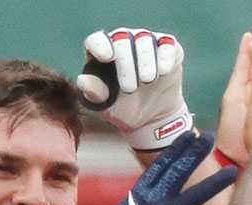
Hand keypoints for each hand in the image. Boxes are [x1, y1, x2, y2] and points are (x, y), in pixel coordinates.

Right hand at [74, 131, 238, 204]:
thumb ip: (144, 198)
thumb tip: (154, 191)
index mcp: (142, 192)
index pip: (163, 164)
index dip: (178, 148)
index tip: (190, 134)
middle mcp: (156, 200)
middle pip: (179, 171)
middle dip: (195, 153)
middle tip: (210, 138)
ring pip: (196, 195)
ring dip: (216, 183)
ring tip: (232, 171)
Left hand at [78, 27, 194, 150]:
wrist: (150, 117)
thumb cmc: (121, 107)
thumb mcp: (105, 105)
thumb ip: (94, 93)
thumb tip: (83, 80)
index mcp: (102, 53)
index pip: (97, 40)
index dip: (100, 46)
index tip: (107, 58)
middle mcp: (123, 41)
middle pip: (121, 39)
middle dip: (126, 63)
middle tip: (130, 89)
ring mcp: (146, 42)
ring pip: (144, 39)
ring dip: (145, 60)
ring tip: (147, 80)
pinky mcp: (168, 48)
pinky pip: (167, 44)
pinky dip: (165, 56)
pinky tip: (163, 71)